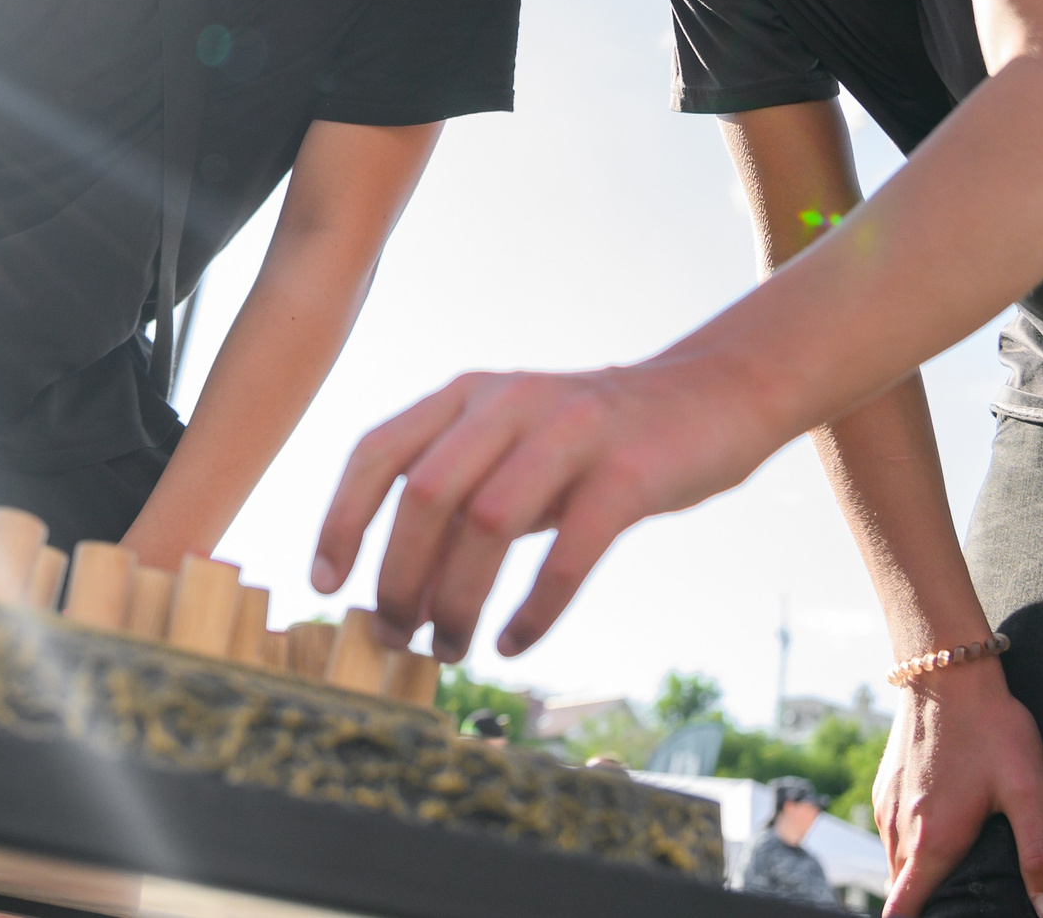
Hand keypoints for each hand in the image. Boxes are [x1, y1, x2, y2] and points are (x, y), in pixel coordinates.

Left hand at [312, 358, 790, 660]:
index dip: (342, 519)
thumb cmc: (597, 439)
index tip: (327, 584)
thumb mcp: (515, 441)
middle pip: (426, 494)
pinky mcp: (628, 471)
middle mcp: (510, 401)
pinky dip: (533, 609)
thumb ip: (461, 486)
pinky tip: (515, 641)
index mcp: (468, 393)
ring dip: (458, 600)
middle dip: (399, 577)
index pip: (378, 450)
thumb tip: (396, 582)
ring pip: (488, 523)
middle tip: (398, 637)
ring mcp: (571, 430)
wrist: (715, 395)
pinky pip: (568, 552)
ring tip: (451, 649)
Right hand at [875, 660, 1042, 916]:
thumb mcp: (1028, 792)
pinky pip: (890, 832)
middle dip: (923, 906)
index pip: (904, 912)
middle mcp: (900, 830)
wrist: (946, 670)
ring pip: (894, 861)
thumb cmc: (991, 729)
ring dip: (916, 877)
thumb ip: (1039, 857)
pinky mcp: (884, 783)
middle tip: (961, 904)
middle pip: (902, 891)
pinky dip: (908, 847)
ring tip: (952, 876)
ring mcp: (887, 805)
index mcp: (932, 843)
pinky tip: (938, 830)